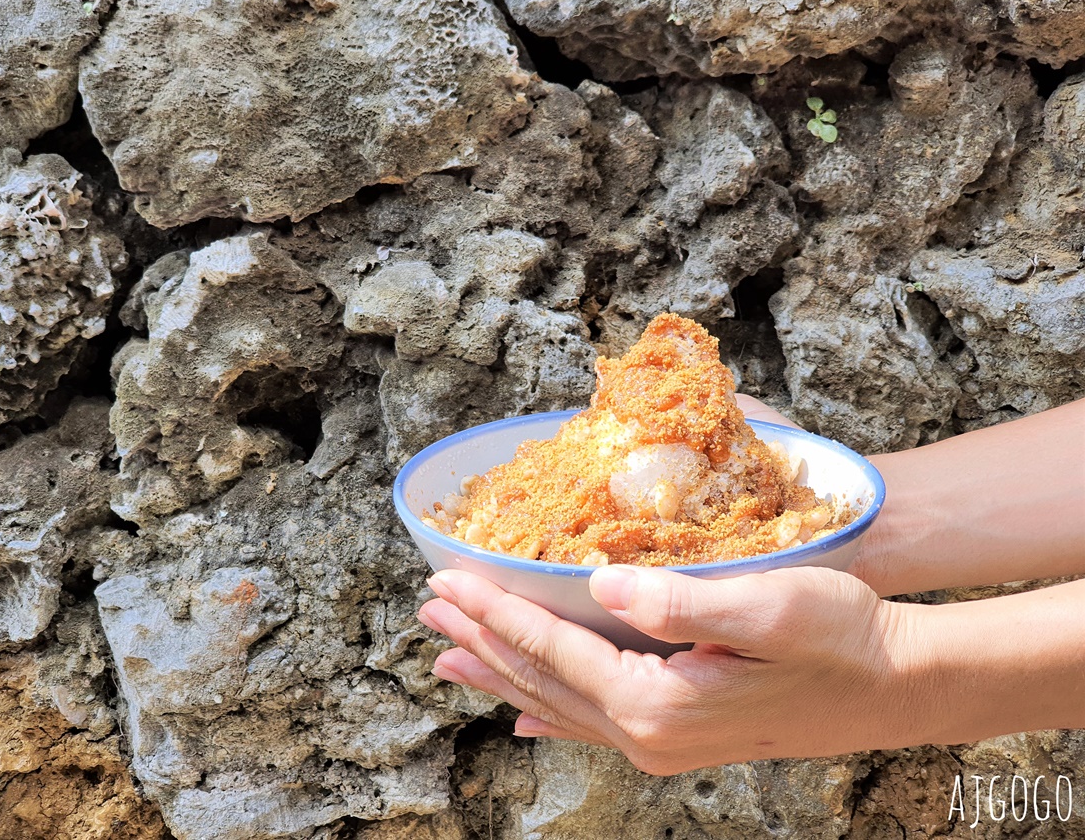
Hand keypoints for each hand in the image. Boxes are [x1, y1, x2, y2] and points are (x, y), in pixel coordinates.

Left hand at [417, 565, 926, 774]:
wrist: (893, 684)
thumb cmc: (838, 636)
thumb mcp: (766, 606)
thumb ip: (679, 603)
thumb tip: (600, 587)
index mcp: (656, 703)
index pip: (552, 650)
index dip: (494, 612)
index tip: (445, 580)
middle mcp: (647, 734)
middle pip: (540, 680)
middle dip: (480, 640)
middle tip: (428, 608)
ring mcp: (659, 741)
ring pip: (556, 703)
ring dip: (500, 671)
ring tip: (448, 653)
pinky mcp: (676, 734)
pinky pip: (590, 723)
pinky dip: (547, 708)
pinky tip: (524, 713)